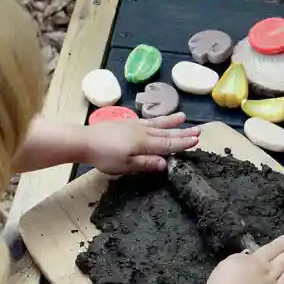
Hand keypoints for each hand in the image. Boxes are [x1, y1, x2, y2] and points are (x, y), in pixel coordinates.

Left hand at [82, 112, 199, 174]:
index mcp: (145, 143)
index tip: (196, 140)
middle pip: (166, 133)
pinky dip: (157, 119)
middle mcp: (143, 132)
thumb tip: (165, 164)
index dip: (183, 143)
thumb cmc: (104, 156)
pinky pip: (148, 120)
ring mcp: (135, 125)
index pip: (168, 144)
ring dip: (172, 122)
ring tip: (184, 117)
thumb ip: (146, 163)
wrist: (85, 140)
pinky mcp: (127, 123)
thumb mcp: (126, 165)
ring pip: (158, 124)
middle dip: (183, 132)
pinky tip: (160, 119)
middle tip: (199, 131)